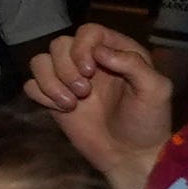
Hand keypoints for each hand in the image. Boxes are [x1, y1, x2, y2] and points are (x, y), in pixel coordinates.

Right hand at [30, 23, 176, 188]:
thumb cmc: (147, 122)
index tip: (90, 71)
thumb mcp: (156, 90)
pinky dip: (41, 95)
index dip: (82, 47)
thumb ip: (134, 64)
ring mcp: (69, 81)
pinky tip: (62, 110)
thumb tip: (99, 51)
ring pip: (40, 62)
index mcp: (116, 52)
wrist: (130, 157)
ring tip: (70, 104)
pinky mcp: (54, 100)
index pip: (88, 32)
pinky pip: (31, 85)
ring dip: (50, 82)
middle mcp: (90, 62)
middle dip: (66, 68)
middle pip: (59, 44)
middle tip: (84, 92)